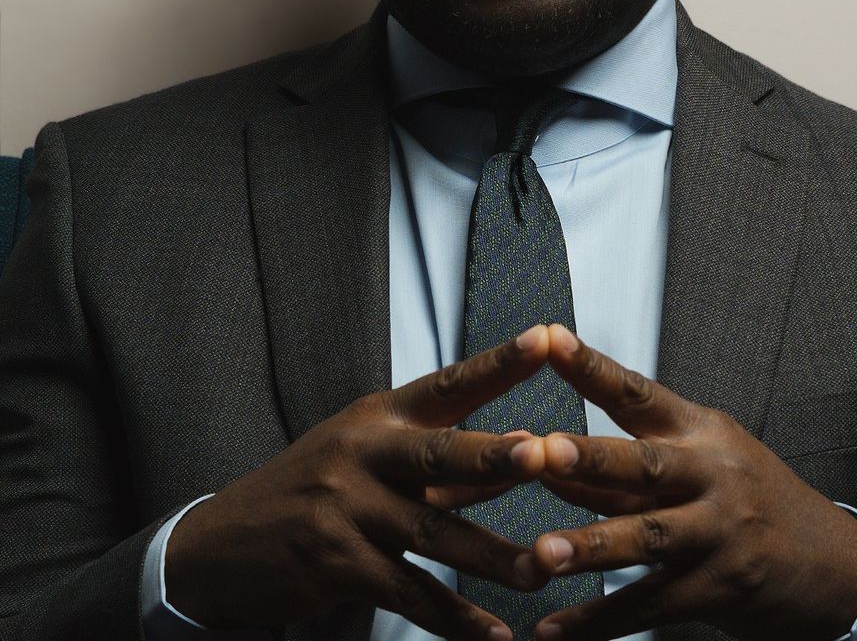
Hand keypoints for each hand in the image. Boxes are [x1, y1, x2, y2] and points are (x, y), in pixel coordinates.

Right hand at [165, 326, 551, 640]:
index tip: (545, 339)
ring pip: (434, 533)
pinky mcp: (335, 563)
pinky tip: (493, 634)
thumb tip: (526, 446)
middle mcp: (364, 453)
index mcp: (378, 416)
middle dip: (494, 456)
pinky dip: (454, 618)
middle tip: (545, 454)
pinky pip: (408, 593)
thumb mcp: (373, 457)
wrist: (219, 543)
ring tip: (543, 571)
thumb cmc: (313, 487)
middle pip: (439, 453)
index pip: (447, 384)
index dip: (497, 363)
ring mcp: (346, 509)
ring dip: (493, 556)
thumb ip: (447, 460)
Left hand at [528, 325, 856, 640]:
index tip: (550, 340)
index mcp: (699, 431)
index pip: (638, 392)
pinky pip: (649, 606)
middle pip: (644, 464)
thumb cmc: (750, 496)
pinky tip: (555, 628)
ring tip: (542, 554)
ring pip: (648, 538)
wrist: (831, 562)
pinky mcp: (716, 589)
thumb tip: (544, 455)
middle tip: (543, 452)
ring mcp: (716, 534)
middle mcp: (709, 475)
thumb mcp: (702, 456)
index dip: (592, 367)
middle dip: (592, 459)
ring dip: (592, 547)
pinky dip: (598, 620)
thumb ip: (626, 460)